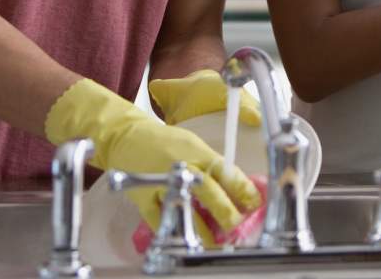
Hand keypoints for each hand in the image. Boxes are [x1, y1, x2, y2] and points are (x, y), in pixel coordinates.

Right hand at [44, 78, 261, 244]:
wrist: (126, 136)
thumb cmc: (165, 142)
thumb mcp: (193, 145)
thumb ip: (212, 165)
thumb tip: (238, 188)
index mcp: (196, 151)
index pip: (224, 171)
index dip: (242, 189)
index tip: (254, 203)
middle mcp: (180, 166)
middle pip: (208, 191)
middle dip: (226, 211)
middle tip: (237, 225)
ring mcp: (160, 182)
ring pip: (184, 209)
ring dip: (202, 229)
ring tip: (214, 243)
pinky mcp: (143, 197)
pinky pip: (159, 220)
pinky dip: (172, 232)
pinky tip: (184, 242)